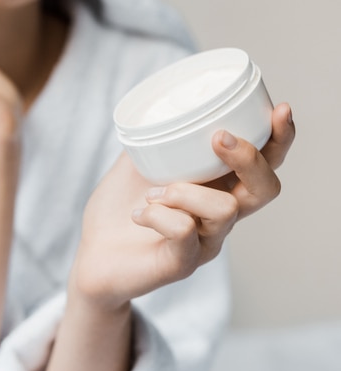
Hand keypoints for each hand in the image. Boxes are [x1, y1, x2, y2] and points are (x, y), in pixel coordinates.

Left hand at [73, 103, 294, 308]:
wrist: (90, 256)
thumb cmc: (117, 210)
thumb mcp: (135, 163)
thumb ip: (154, 138)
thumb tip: (162, 106)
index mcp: (217, 187)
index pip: (265, 164)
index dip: (280, 139)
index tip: (280, 110)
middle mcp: (220, 216)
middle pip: (265, 188)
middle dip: (249, 158)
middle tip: (218, 138)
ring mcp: (206, 242)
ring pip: (225, 209)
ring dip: (185, 191)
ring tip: (152, 193)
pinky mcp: (183, 264)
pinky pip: (185, 231)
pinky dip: (159, 215)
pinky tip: (138, 214)